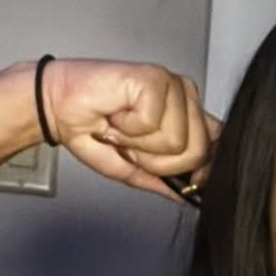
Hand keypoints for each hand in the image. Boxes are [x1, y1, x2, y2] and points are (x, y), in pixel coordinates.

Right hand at [40, 58, 221, 203]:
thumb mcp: (133, 167)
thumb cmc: (91, 128)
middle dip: (157, 161)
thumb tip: (188, 196)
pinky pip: (154, 126)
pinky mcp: (154, 79)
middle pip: (197, 152)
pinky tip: (117, 114)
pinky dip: (128, 129)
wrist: (58, 107)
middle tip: (131, 144)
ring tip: (121, 128)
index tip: (187, 181)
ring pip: (177, 143)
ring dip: (139, 145)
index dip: (204, 169)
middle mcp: (183, 96)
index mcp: (185, 114)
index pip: (218, 143)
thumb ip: (163, 180)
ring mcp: (171, 85)